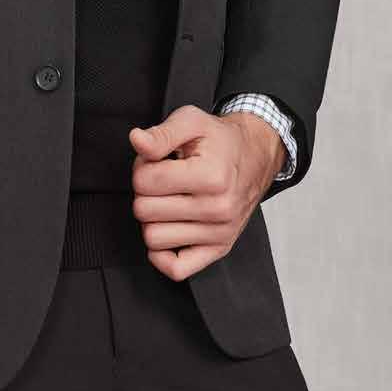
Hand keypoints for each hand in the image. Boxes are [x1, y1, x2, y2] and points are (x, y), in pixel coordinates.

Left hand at [129, 104, 285, 281]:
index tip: (156, 161)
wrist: (254, 156)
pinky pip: (177, 269)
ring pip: (153, 238)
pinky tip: (167, 229)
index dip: (142, 166)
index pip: (144, 181)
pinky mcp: (219, 249)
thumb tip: (137, 140)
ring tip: (169, 198)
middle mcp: (217, 209)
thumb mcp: (191, 121)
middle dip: (145, 191)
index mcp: (210, 176)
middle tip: (162, 178)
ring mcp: (219, 232)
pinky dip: (162, 254)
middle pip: (144, 211)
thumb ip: (161, 133)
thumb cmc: (220, 140)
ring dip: (153, 218)